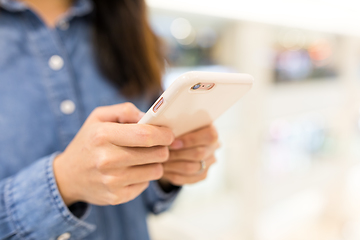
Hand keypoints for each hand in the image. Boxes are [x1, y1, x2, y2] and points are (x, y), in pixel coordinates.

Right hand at [54, 103, 173, 205]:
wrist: (67, 176)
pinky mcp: (117, 196)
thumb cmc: (88, 142)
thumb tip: (149, 117)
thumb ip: (125, 111)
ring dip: (155, 163)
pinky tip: (132, 171)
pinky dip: (144, 177)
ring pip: (156, 170)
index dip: (164, 134)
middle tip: (158, 145)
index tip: (169, 134)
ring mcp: (112, 181)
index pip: (145, 135)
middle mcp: (107, 160)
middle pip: (156, 154)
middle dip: (163, 148)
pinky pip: (146, 184)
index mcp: (103, 136)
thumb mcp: (98, 117)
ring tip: (143, 158)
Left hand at [160, 125, 219, 185]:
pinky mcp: (201, 175)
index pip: (209, 136)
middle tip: (162, 153)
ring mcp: (209, 163)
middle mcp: (214, 147)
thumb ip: (177, 126)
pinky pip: (185, 178)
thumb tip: (165, 133)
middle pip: (199, 154)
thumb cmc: (178, 131)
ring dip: (172, 164)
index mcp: (211, 131)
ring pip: (190, 168)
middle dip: (177, 154)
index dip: (190, 140)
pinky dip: (171, 173)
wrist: (179, 144)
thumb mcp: (179, 125)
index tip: (172, 143)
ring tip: (160, 161)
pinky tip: (163, 168)